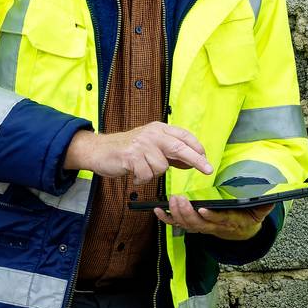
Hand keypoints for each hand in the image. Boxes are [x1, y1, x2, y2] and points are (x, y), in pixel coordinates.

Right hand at [62, 122, 207, 182]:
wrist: (99, 150)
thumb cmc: (127, 150)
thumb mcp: (151, 146)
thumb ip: (170, 153)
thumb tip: (191, 162)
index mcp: (159, 129)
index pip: (184, 136)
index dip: (197, 148)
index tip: (206, 160)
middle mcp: (152, 133)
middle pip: (180, 147)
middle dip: (196, 160)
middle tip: (208, 170)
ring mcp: (141, 144)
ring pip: (162, 166)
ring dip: (153, 173)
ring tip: (142, 169)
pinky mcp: (131, 155)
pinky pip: (147, 174)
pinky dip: (142, 178)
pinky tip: (134, 173)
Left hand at [166, 197, 272, 239]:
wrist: (243, 233)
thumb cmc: (250, 217)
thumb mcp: (261, 212)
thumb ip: (265, 204)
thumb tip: (273, 195)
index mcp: (229, 222)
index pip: (220, 220)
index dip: (211, 216)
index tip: (203, 209)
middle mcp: (213, 227)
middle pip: (197, 223)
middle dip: (187, 212)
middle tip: (180, 198)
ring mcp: (202, 227)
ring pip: (186, 224)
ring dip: (176, 213)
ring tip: (171, 199)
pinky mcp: (194, 225)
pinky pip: (177, 224)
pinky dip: (166, 218)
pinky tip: (157, 210)